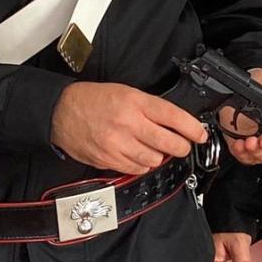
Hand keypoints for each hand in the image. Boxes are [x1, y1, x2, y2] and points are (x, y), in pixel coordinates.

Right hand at [51, 82, 206, 175]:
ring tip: (155, 148)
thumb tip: (174, 123)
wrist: (61, 112)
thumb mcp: (126, 93)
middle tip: (182, 145)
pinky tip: (138, 155)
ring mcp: (117, 144)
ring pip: (154, 160)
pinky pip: (136, 168)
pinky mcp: (108, 159)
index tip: (200, 134)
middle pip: (168, 143)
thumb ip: (149, 107)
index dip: (191, 127)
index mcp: (134, 102)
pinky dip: (142, 164)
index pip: (172, 116)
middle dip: (181, 147)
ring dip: (160, 156)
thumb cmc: (94, 100)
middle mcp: (128, 123)